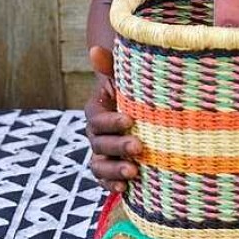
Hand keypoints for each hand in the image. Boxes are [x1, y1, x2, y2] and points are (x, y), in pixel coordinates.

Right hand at [84, 68, 141, 193]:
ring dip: (113, 170)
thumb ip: (111, 68)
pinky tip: (126, 188)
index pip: (97, 118)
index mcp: (97, 111)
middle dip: (117, 147)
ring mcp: (102, 154)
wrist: (144, 115)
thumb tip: (94, 49)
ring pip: (99, 165)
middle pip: (99, 144)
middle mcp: (96, 135)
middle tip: (139, 147)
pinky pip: (105, 181)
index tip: (129, 120)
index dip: (110, 121)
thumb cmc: (135, 93)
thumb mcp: (125, 79)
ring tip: (134, 172)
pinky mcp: (111, 170)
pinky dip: (112, 185)